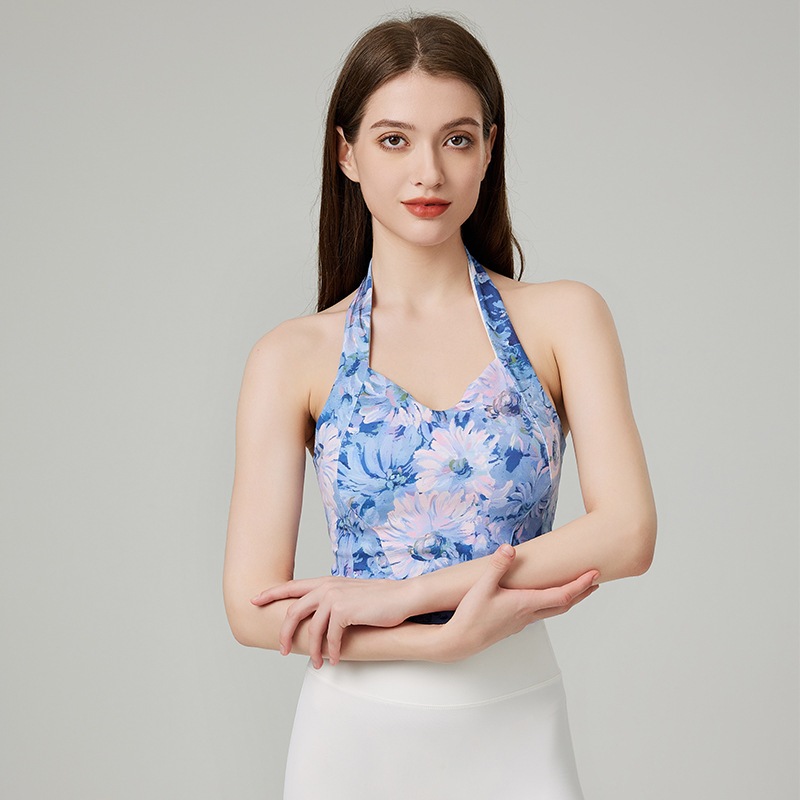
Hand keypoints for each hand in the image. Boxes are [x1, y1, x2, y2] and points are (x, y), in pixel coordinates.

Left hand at [250, 576, 412, 667]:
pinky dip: (332, 651)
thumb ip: (333, 600)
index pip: (291, 586)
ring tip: (316, 663)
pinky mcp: (343, 611)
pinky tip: (336, 660)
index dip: (271, 593)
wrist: (401, 597)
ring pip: (311, 630)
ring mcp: (333, 597)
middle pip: (293, 611)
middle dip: (284, 633)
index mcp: (325, 582)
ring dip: (312, 650)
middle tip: (281, 651)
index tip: (254, 600)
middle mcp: (326, 587)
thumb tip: (320, 617)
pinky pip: (330, 638)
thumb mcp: (351, 594)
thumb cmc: (379, 599)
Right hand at [438, 545, 598, 662]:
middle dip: (582, 592)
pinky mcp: (514, 623)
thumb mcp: (482, 586)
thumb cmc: (472, 616)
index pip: (562, 594)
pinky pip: (541, 612)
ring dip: (569, 598)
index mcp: (526, 604)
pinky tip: (545, 597)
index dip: (580, 584)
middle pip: (564, 604)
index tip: (594, 574)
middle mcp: (528, 614)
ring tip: (576, 588)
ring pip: (554, 610)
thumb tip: (510, 548)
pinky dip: (552, 603)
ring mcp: (522, 621)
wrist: (461, 641)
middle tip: (595, 580)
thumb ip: (497, 566)